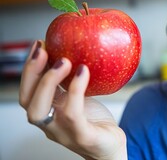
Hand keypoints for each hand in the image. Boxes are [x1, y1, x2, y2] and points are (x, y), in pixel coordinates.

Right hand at [19, 40, 127, 159]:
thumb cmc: (94, 121)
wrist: (111, 148)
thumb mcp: (79, 97)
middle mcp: (50, 124)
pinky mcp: (83, 137)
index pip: (28, 92)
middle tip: (44, 49)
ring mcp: (64, 132)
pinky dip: (76, 91)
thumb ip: (70, 81)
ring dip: (48, 82)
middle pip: (27, 101)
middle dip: (32, 73)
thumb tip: (74, 49)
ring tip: (63, 60)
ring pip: (41, 111)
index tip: (38, 44)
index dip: (29, 69)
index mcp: (49, 112)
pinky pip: (73, 114)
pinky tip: (83, 72)